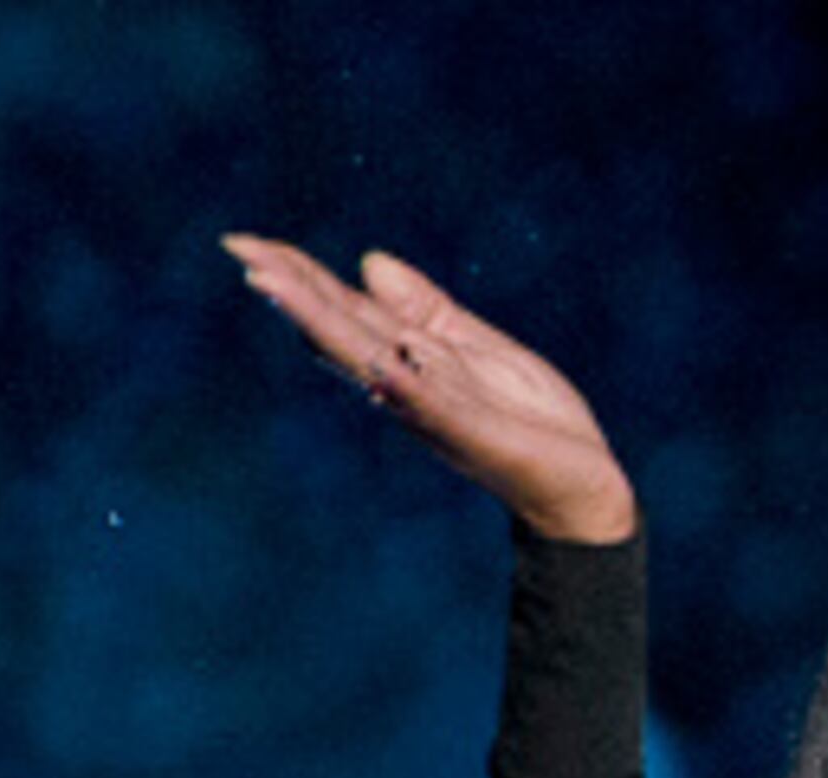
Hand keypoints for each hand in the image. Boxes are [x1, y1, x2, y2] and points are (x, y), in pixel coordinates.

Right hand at [222, 234, 637, 543]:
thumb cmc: (533, 420)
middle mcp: (410, 383)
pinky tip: (378, 366)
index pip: (346, 308)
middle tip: (243, 254)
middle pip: (343, 330)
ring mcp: (436, 409)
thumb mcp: (479, 348)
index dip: (300, 276)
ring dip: (324, 327)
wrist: (584, 483)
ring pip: (370, 361)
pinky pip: (433, 408)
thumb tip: (369, 260)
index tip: (247, 243)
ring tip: (277, 288)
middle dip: (294, 292)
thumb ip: (426, 309)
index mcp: (412, 358)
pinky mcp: (473, 434)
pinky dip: (406, 389)